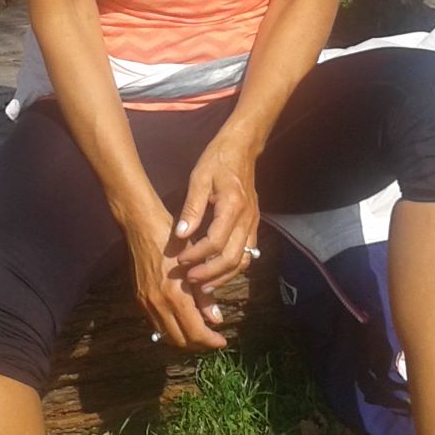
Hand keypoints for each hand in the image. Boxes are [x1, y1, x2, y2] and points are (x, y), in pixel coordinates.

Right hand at [120, 201, 225, 350]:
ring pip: (166, 336)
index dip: (210, 341)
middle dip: (198, 344)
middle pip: (180, 341)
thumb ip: (205, 296)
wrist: (142, 227)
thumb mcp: (195, 266)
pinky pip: (155, 324)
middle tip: (212, 339)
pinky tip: (181, 321)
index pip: (195, 332)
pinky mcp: (139, 299)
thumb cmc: (174, 241)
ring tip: (199, 332)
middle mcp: (158, 305)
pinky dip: (170, 329)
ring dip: (183, 339)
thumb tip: (216, 319)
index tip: (222, 341)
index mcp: (175, 296)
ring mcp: (146, 304)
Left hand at [174, 133, 260, 291]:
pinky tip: (217, 273)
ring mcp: (254, 224)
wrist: (242, 149)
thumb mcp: (199, 179)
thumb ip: (191, 209)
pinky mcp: (254, 225)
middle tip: (190, 280)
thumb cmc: (217, 160)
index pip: (216, 241)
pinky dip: (233, 267)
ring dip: (223, 276)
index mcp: (232, 206)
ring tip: (203, 285)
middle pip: (232, 257)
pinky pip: (248, 254)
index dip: (197, 255)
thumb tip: (181, 235)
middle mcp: (247, 219)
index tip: (180, 261)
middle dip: (210, 273)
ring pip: (243, 260)